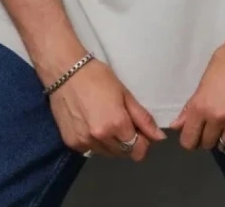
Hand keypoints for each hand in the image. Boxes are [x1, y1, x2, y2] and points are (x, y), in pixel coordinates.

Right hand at [47, 57, 166, 160]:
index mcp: (116, 124)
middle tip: (122, 121)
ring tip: (105, 120)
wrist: (65, 71)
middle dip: (127, 141)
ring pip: (107, 153)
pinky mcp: (71, 143)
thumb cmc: (97, 76)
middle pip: (123, 153)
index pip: (138, 149)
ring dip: (111, 143)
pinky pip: (91, 149)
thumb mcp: (124, 93)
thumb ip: (142, 118)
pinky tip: (91, 123)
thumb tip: (159, 137)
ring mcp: (84, 142)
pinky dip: (95, 142)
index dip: (142, 141)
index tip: (139, 130)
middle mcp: (100, 138)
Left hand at [167, 32, 224, 150]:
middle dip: (207, 136)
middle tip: (211, 124)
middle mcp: (218, 118)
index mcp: (201, 106)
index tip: (194, 133)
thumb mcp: (204, 80)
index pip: (189, 140)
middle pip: (207, 144)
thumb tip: (177, 126)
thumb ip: (191, 106)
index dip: (190, 139)